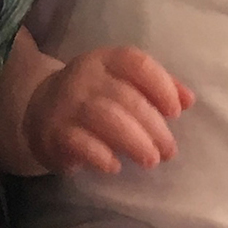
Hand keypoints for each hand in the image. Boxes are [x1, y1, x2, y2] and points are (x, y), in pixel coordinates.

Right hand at [25, 46, 191, 174]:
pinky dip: (101, 155)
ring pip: (104, 117)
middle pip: (125, 97)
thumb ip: (155, 88)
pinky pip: (79, 142)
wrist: (38, 112)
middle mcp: (83, 77)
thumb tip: (188, 100)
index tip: (175, 112)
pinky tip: (115, 167)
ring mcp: (65, 104)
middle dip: (154, 127)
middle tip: (168, 151)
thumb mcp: (121, 84)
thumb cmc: (94, 99)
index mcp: (104, 61)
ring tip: (151, 160)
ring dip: (135, 142)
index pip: (135, 62)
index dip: (161, 86)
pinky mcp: (52, 133)